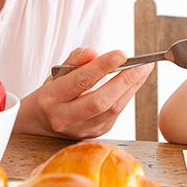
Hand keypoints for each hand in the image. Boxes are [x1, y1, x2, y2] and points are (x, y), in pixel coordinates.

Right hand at [15, 47, 153, 138]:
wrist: (43, 121)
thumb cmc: (54, 91)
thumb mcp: (58, 73)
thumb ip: (75, 60)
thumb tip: (92, 52)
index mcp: (51, 98)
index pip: (80, 81)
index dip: (102, 67)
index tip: (121, 54)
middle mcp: (63, 118)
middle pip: (99, 101)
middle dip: (124, 81)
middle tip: (142, 65)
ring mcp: (80, 129)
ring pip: (111, 110)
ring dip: (131, 88)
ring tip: (143, 70)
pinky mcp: (94, 134)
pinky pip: (115, 115)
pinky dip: (127, 97)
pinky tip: (134, 82)